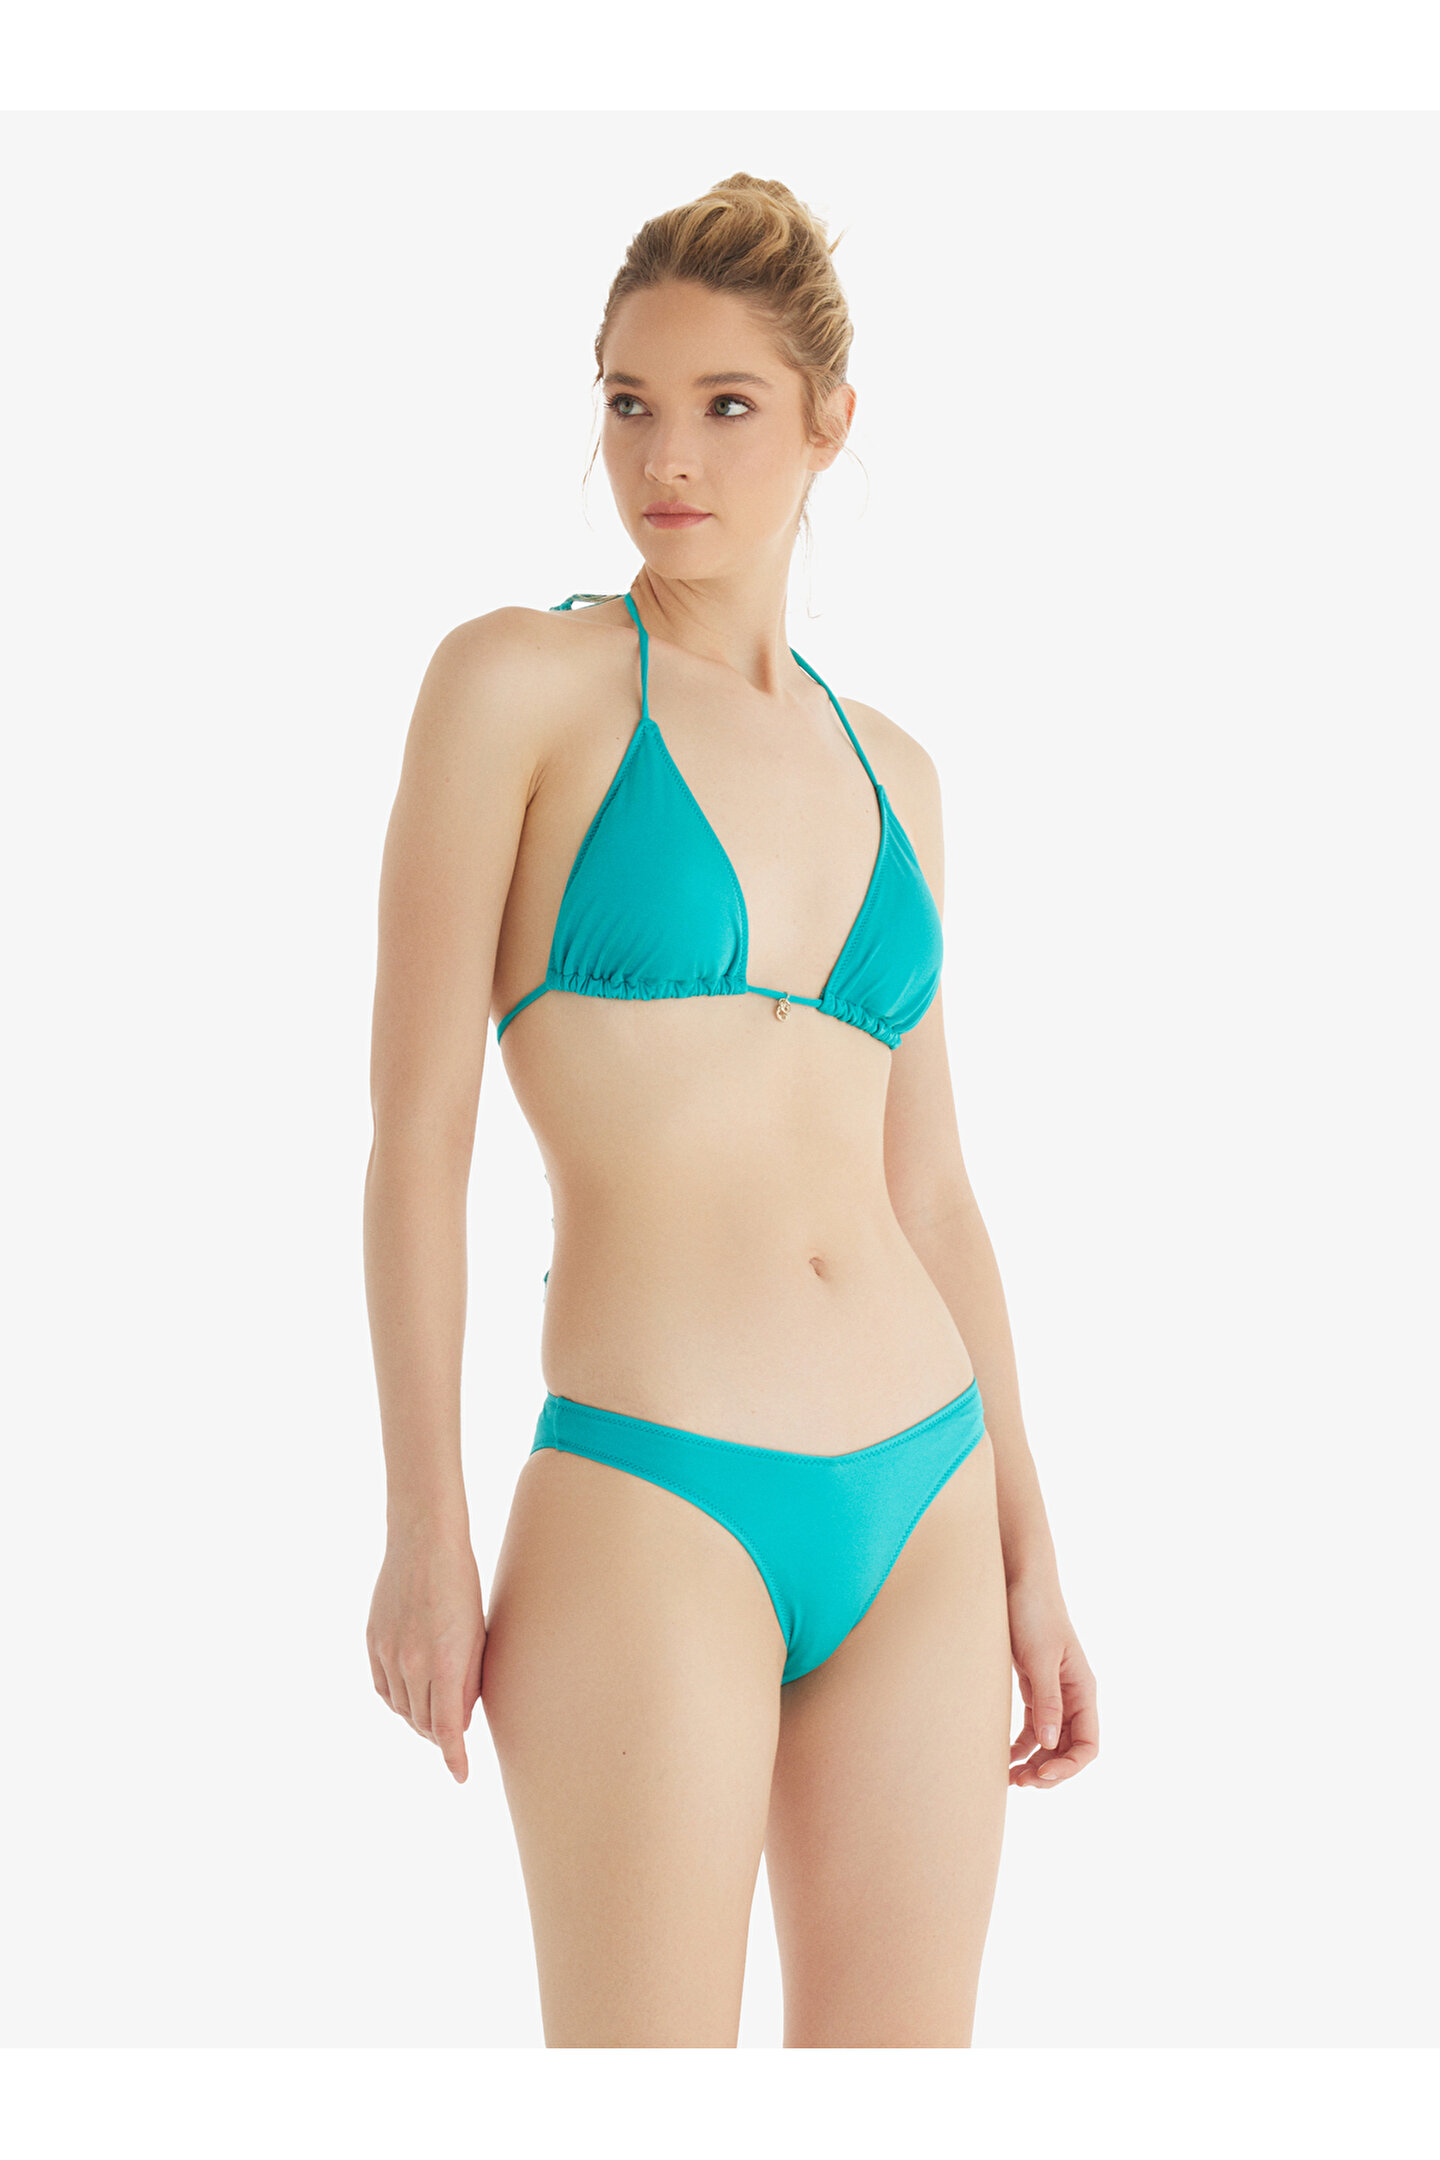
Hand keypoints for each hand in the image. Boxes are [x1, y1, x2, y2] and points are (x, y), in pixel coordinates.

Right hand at [367, 1528, 485, 1782]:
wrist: (425, 1542)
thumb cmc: (462, 1585)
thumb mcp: (477, 1635)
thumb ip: (467, 1681)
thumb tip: (456, 1722)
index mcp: (446, 1662)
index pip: (447, 1728)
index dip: (454, 1756)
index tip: (460, 1775)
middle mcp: (412, 1663)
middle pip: (422, 1722)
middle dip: (438, 1735)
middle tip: (453, 1735)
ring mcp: (388, 1652)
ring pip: (400, 1708)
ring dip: (417, 1718)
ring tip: (433, 1714)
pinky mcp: (372, 1641)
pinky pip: (382, 1687)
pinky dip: (396, 1699)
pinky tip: (409, 1695)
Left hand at [1006, 1574, 1098, 1789]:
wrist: (1018, 1579)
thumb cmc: (1033, 1612)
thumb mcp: (1039, 1657)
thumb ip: (1047, 1700)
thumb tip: (1050, 1743)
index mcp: (1083, 1690)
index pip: (1088, 1745)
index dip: (1069, 1767)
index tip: (1041, 1776)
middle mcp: (1072, 1696)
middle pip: (1069, 1749)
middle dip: (1049, 1771)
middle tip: (1020, 1783)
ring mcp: (1053, 1693)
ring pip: (1050, 1742)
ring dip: (1034, 1763)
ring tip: (1010, 1778)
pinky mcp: (1033, 1686)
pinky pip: (1033, 1727)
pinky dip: (1022, 1745)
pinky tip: (1006, 1757)